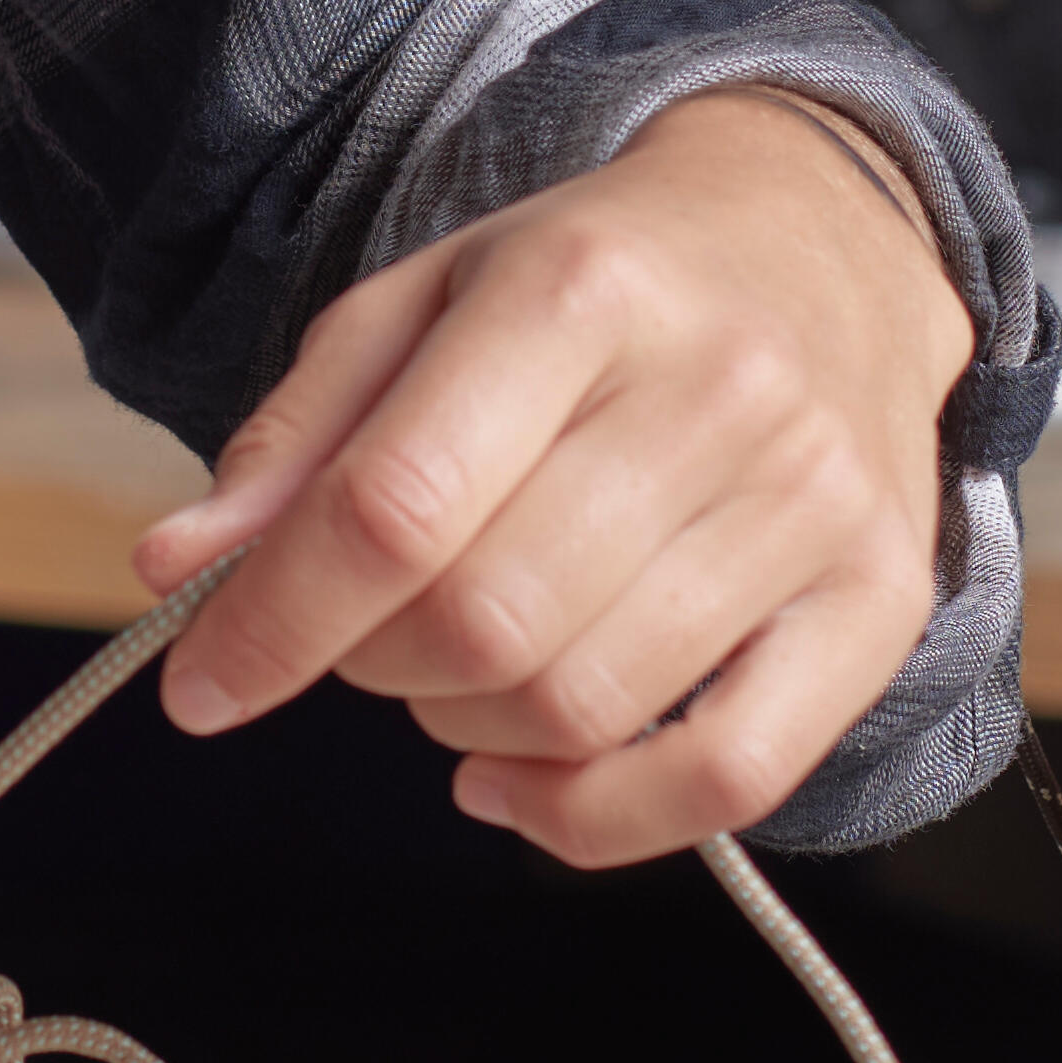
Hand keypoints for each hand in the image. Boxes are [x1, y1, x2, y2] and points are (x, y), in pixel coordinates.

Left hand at [131, 89, 974, 869]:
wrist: (830, 242)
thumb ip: (300, 434)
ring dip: (467, 728)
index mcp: (577, 289)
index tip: (202, 686)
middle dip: (374, 666)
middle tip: (366, 636)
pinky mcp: (878, 599)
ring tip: (457, 667)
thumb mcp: (427, 296)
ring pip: (583, 708)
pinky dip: (593, 819)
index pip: (395, 504)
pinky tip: (520, 778)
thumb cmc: (603, 284)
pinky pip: (729, 779)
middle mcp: (715, 390)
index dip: (276, 621)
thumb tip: (183, 568)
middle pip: (483, 622)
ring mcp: (812, 502)